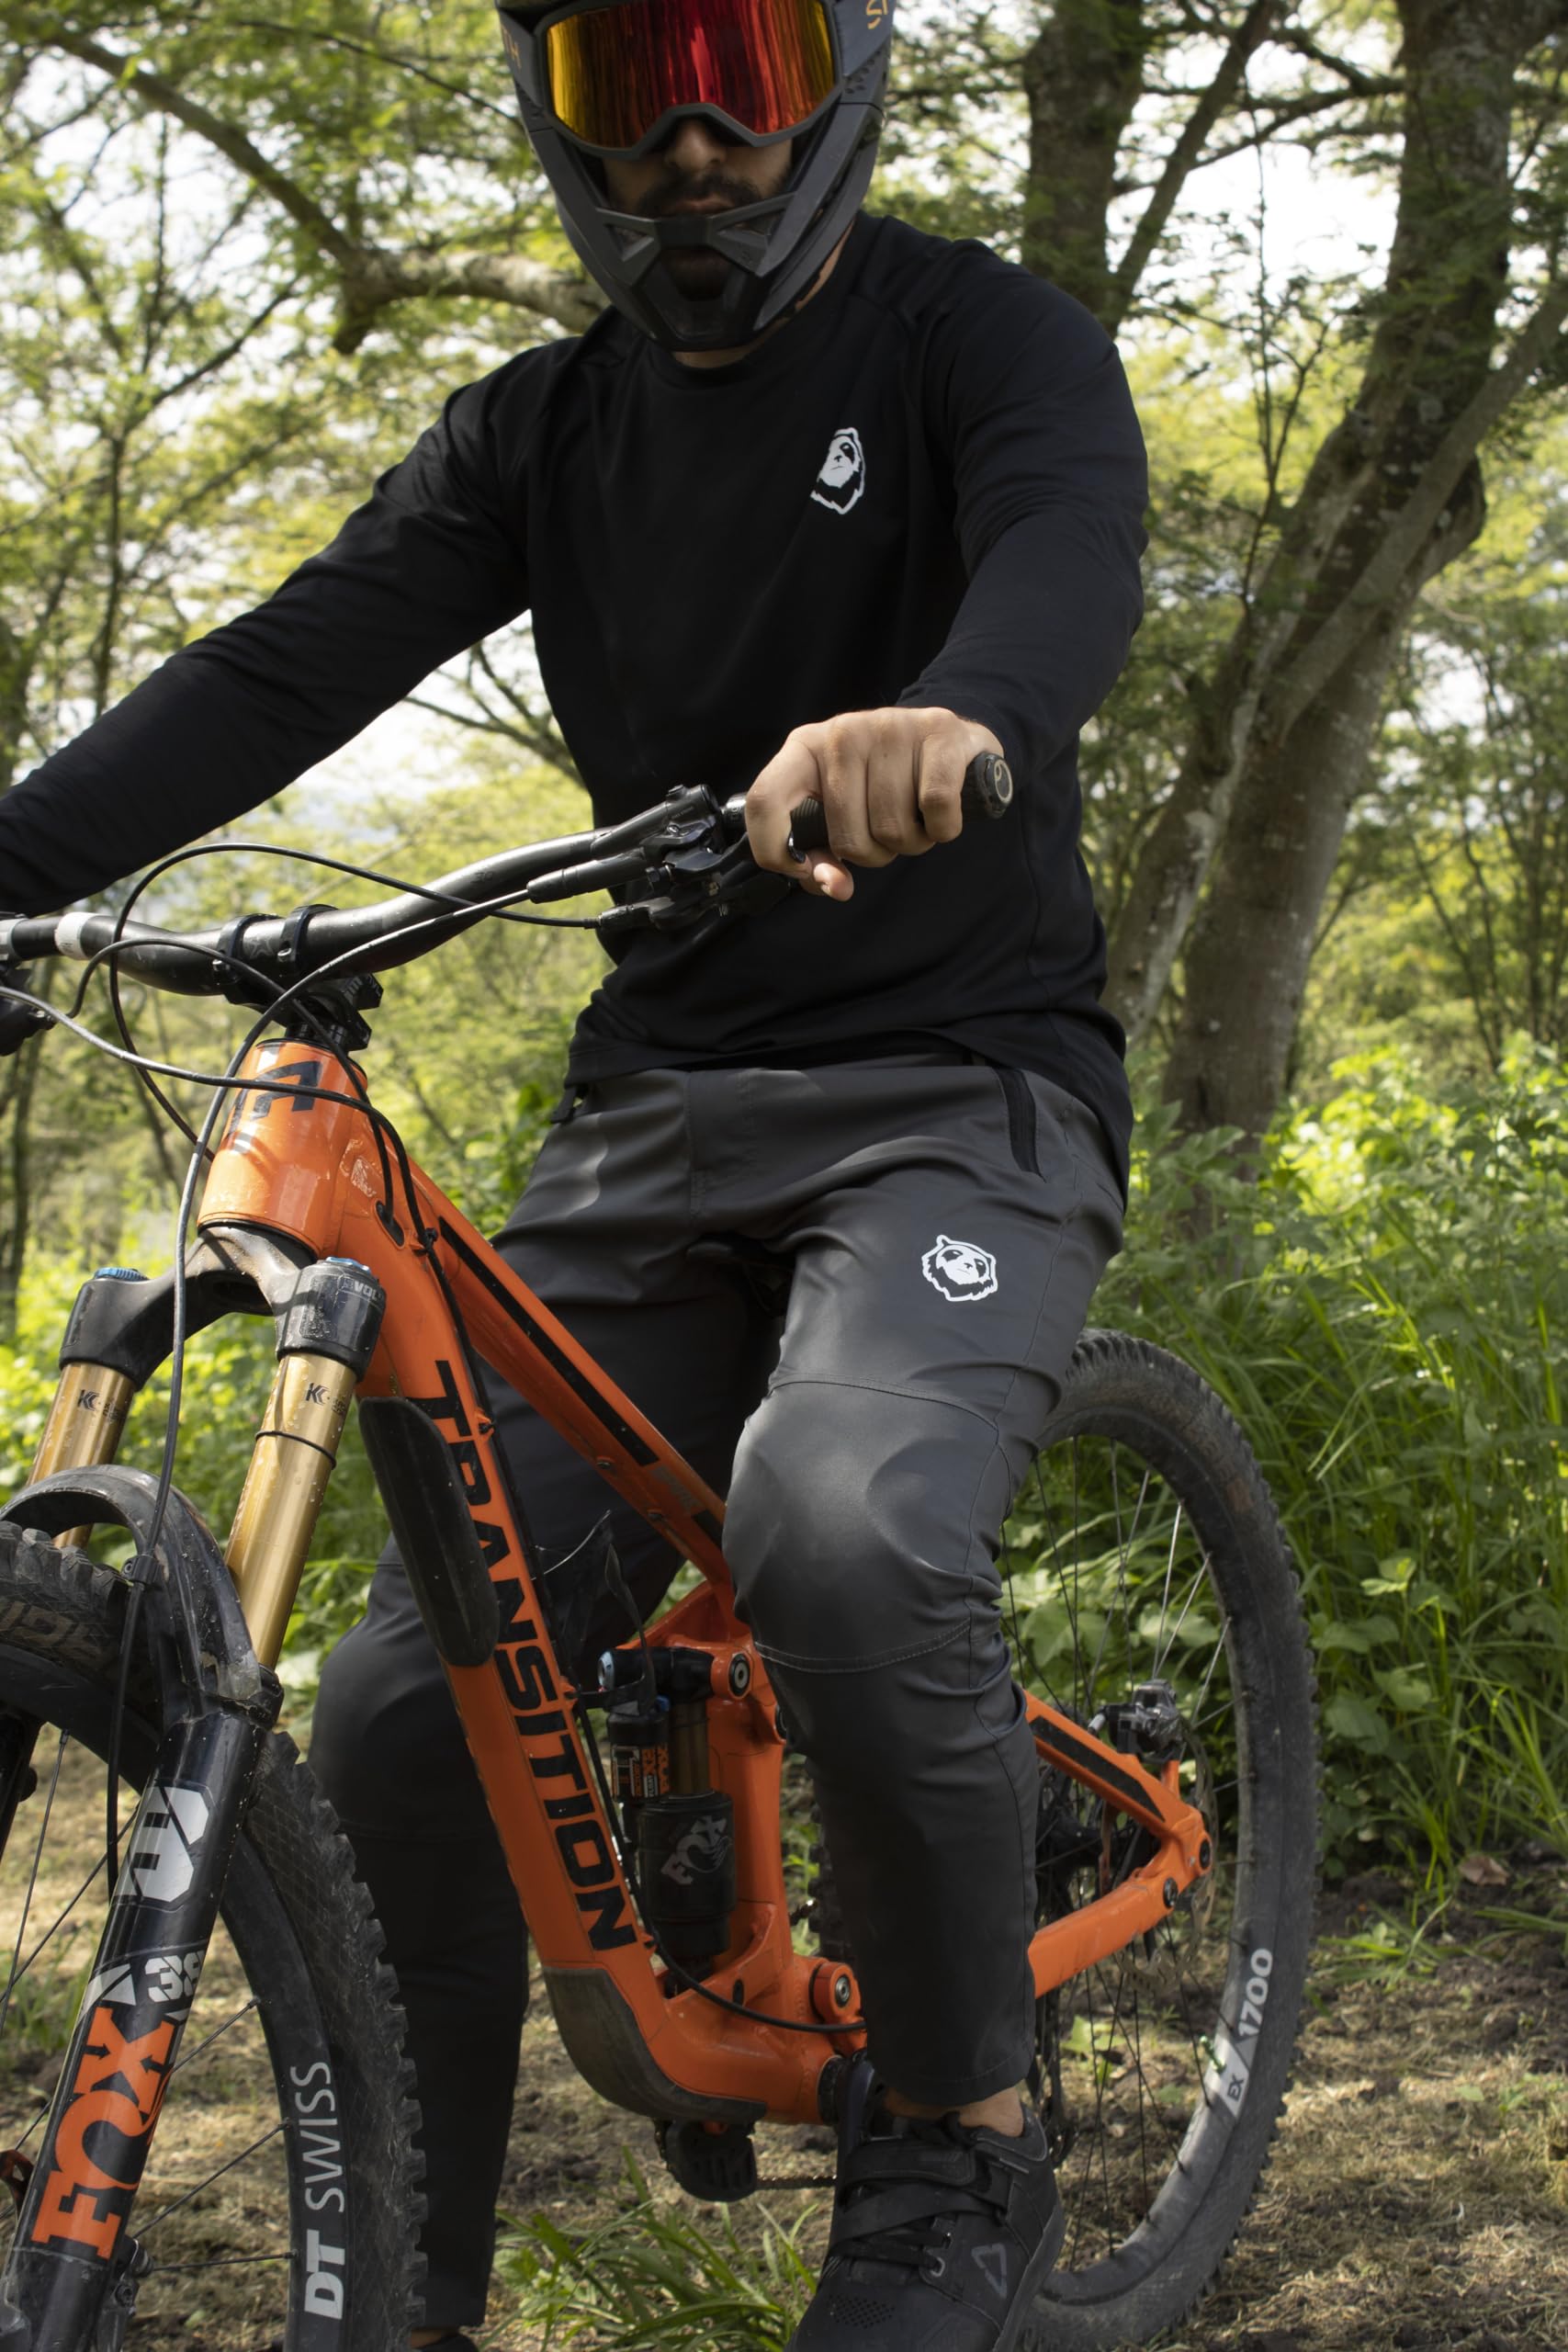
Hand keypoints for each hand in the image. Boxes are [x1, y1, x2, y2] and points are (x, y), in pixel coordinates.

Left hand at [745, 707, 1004, 901]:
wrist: (946, 741)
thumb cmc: (885, 784)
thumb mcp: (842, 814)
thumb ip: (824, 858)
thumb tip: (834, 885)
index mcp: (804, 748)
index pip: (764, 801)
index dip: (775, 851)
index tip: (804, 868)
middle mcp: (841, 733)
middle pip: (847, 838)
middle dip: (874, 855)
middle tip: (887, 831)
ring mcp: (889, 727)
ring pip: (893, 829)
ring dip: (912, 842)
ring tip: (915, 817)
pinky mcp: (938, 731)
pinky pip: (935, 809)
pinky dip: (943, 828)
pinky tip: (940, 813)